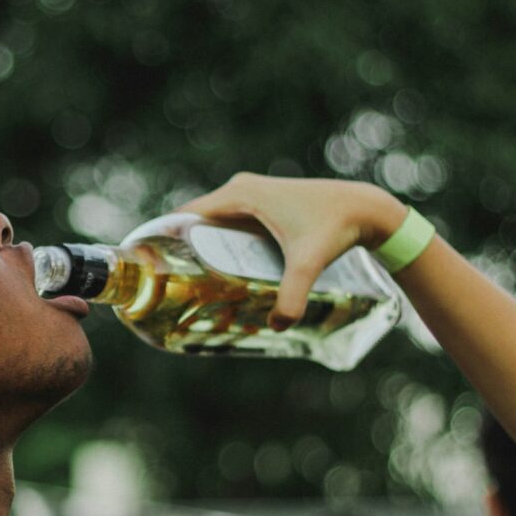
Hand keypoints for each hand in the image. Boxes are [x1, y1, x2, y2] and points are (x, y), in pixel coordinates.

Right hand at [176, 173, 406, 329]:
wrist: (368, 209)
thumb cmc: (337, 228)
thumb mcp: (309, 262)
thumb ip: (293, 294)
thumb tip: (277, 327)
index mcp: (239, 193)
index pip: (184, 215)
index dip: (163, 238)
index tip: (148, 265)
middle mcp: (239, 188)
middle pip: (194, 221)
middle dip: (178, 249)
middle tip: (166, 284)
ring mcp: (251, 193)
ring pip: (210, 222)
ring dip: (196, 246)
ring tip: (184, 280)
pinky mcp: (262, 202)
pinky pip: (226, 220)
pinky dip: (215, 240)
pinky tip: (212, 266)